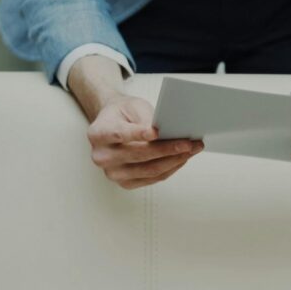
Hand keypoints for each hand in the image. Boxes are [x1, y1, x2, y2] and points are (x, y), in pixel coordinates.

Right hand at [88, 95, 202, 188]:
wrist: (114, 124)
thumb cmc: (124, 113)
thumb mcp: (132, 106)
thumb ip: (145, 119)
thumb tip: (166, 133)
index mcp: (98, 133)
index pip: (120, 134)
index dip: (139, 134)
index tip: (157, 132)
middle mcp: (101, 156)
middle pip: (138, 154)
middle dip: (167, 149)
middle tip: (188, 143)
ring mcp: (113, 172)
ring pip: (149, 170)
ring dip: (174, 160)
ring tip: (192, 150)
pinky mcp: (125, 183)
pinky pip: (152, 178)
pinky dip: (170, 168)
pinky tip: (182, 158)